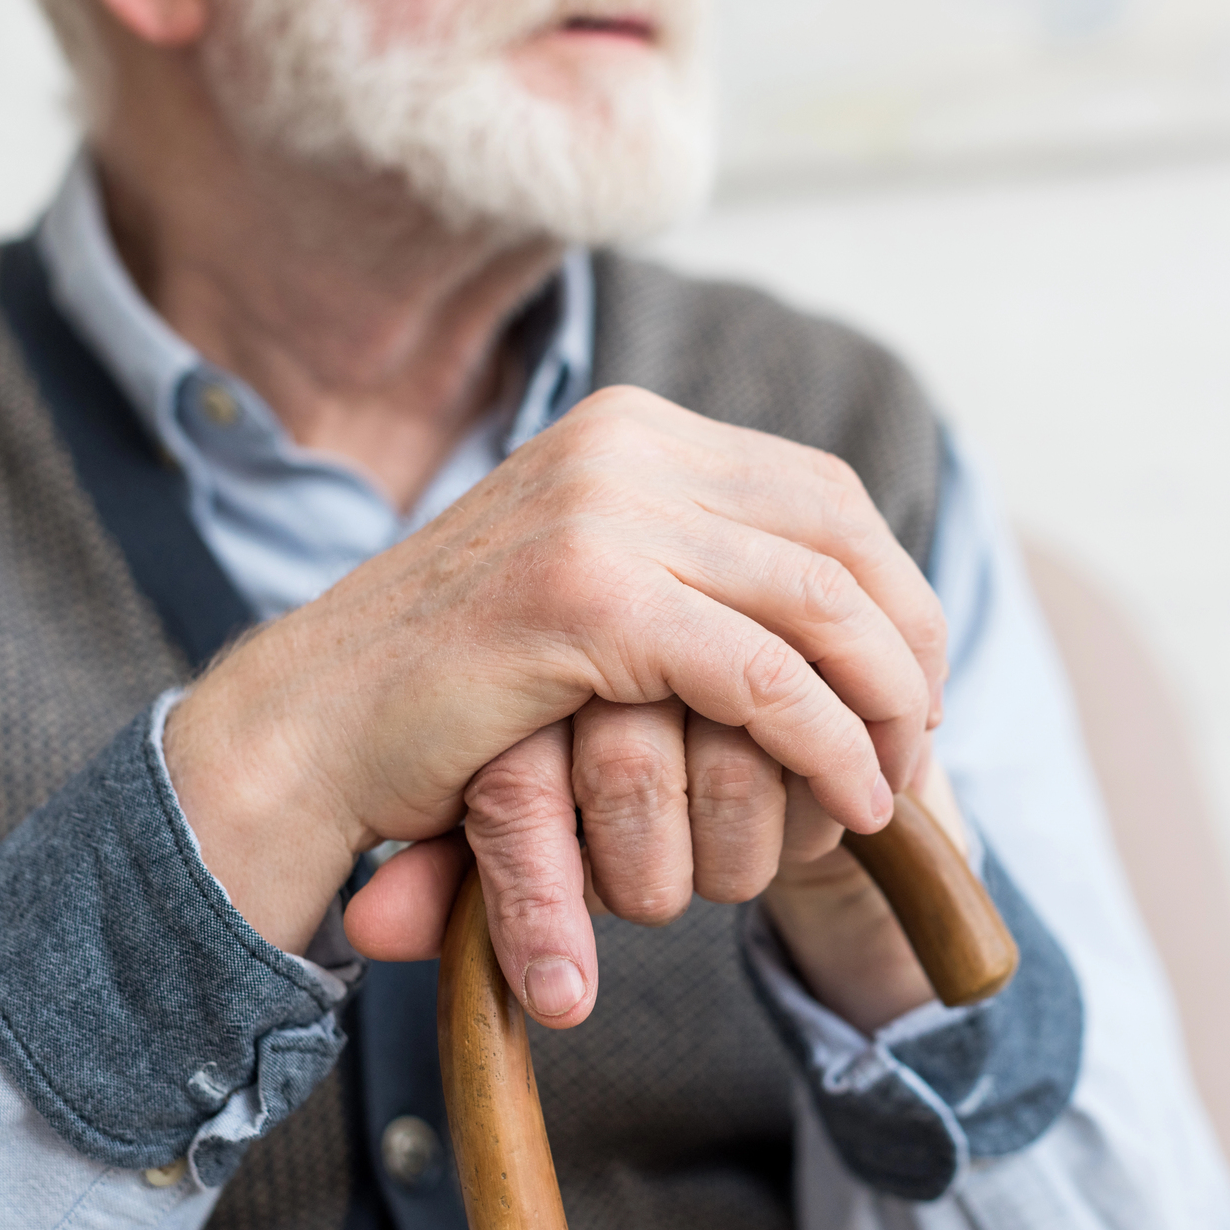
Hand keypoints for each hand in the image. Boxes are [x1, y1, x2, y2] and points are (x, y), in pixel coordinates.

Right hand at [164, 386, 945, 979]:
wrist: (310, 724)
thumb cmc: (456, 681)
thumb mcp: (587, 583)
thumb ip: (687, 562)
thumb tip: (832, 595)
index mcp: (633, 431)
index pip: (825, 492)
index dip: (895, 589)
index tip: (913, 681)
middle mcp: (626, 447)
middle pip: (842, 535)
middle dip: (908, 644)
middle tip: (919, 739)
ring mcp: (603, 513)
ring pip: (817, 603)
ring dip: (883, 703)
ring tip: (892, 783)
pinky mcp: (584, 598)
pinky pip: (758, 675)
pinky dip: (826, 743)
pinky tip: (846, 798)